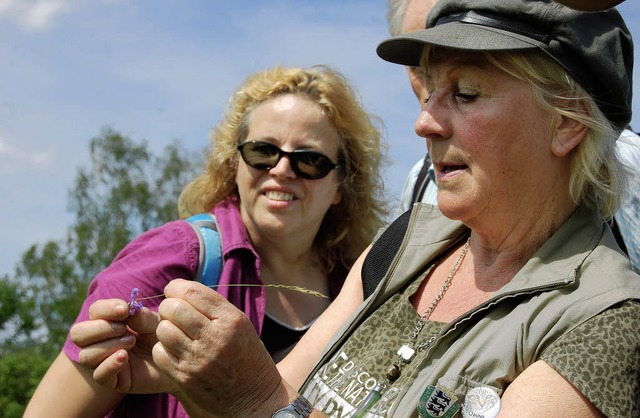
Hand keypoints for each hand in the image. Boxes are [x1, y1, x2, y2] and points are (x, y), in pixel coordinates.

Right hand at [70, 298, 172, 393]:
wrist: (177, 359)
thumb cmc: (163, 336)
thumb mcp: (155, 322)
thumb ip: (141, 316)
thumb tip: (127, 309)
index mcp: (109, 322)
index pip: (95, 312)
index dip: (106, 309)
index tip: (124, 309)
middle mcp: (100, 342)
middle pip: (78, 334)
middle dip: (100, 328)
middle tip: (124, 328)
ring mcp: (104, 362)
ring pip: (86, 355)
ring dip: (109, 345)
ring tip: (132, 342)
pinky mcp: (112, 381)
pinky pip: (99, 374)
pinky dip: (110, 364)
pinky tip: (125, 357)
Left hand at [153, 279, 283, 416]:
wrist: (255, 397)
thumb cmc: (246, 355)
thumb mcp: (240, 324)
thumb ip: (213, 307)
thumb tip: (181, 290)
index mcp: (231, 320)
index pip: (192, 292)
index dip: (175, 287)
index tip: (174, 291)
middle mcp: (215, 337)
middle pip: (173, 308)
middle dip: (168, 307)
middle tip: (174, 313)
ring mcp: (198, 359)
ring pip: (163, 329)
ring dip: (165, 329)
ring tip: (176, 333)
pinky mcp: (185, 378)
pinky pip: (160, 353)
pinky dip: (163, 350)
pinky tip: (175, 351)